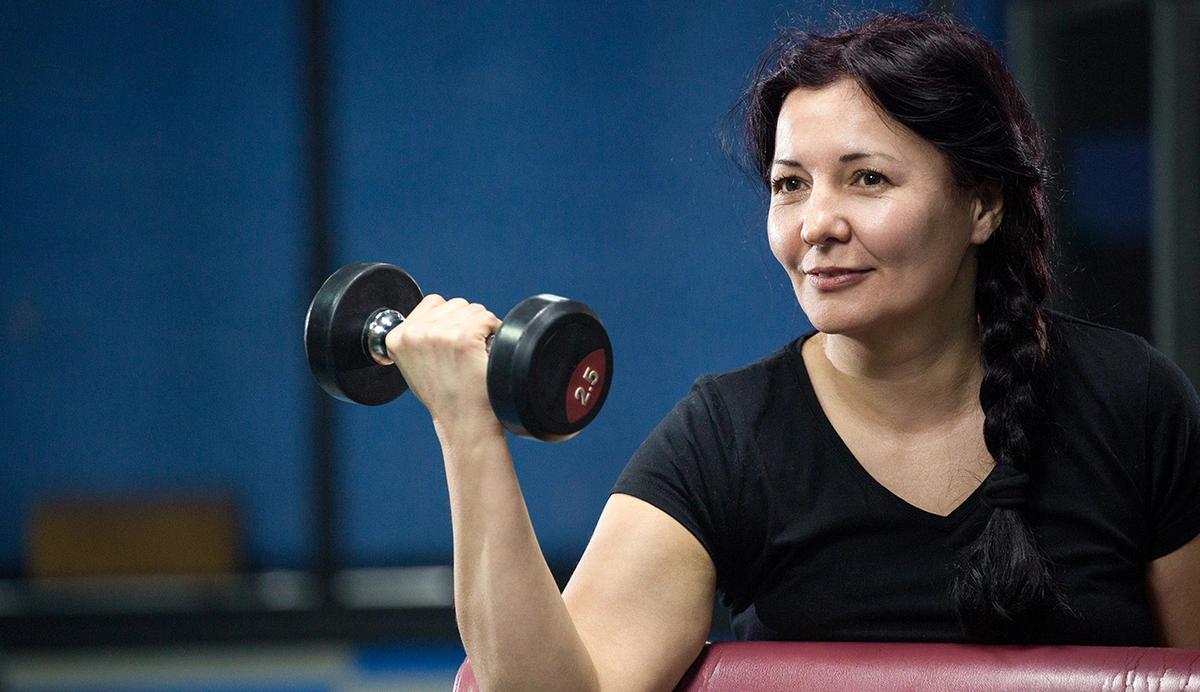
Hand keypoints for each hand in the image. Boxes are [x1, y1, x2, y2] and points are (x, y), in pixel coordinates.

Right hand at [384, 294, 503, 432]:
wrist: (463, 422)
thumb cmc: (445, 397)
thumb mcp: (414, 365)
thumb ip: (418, 338)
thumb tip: (435, 317)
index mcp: (397, 338)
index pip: (432, 303)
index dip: (448, 322)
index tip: (451, 345)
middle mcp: (414, 333)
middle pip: (454, 304)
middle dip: (465, 323)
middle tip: (465, 353)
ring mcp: (439, 334)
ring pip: (472, 309)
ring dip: (480, 327)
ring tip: (473, 355)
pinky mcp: (463, 337)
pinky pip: (487, 318)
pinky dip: (493, 332)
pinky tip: (484, 353)